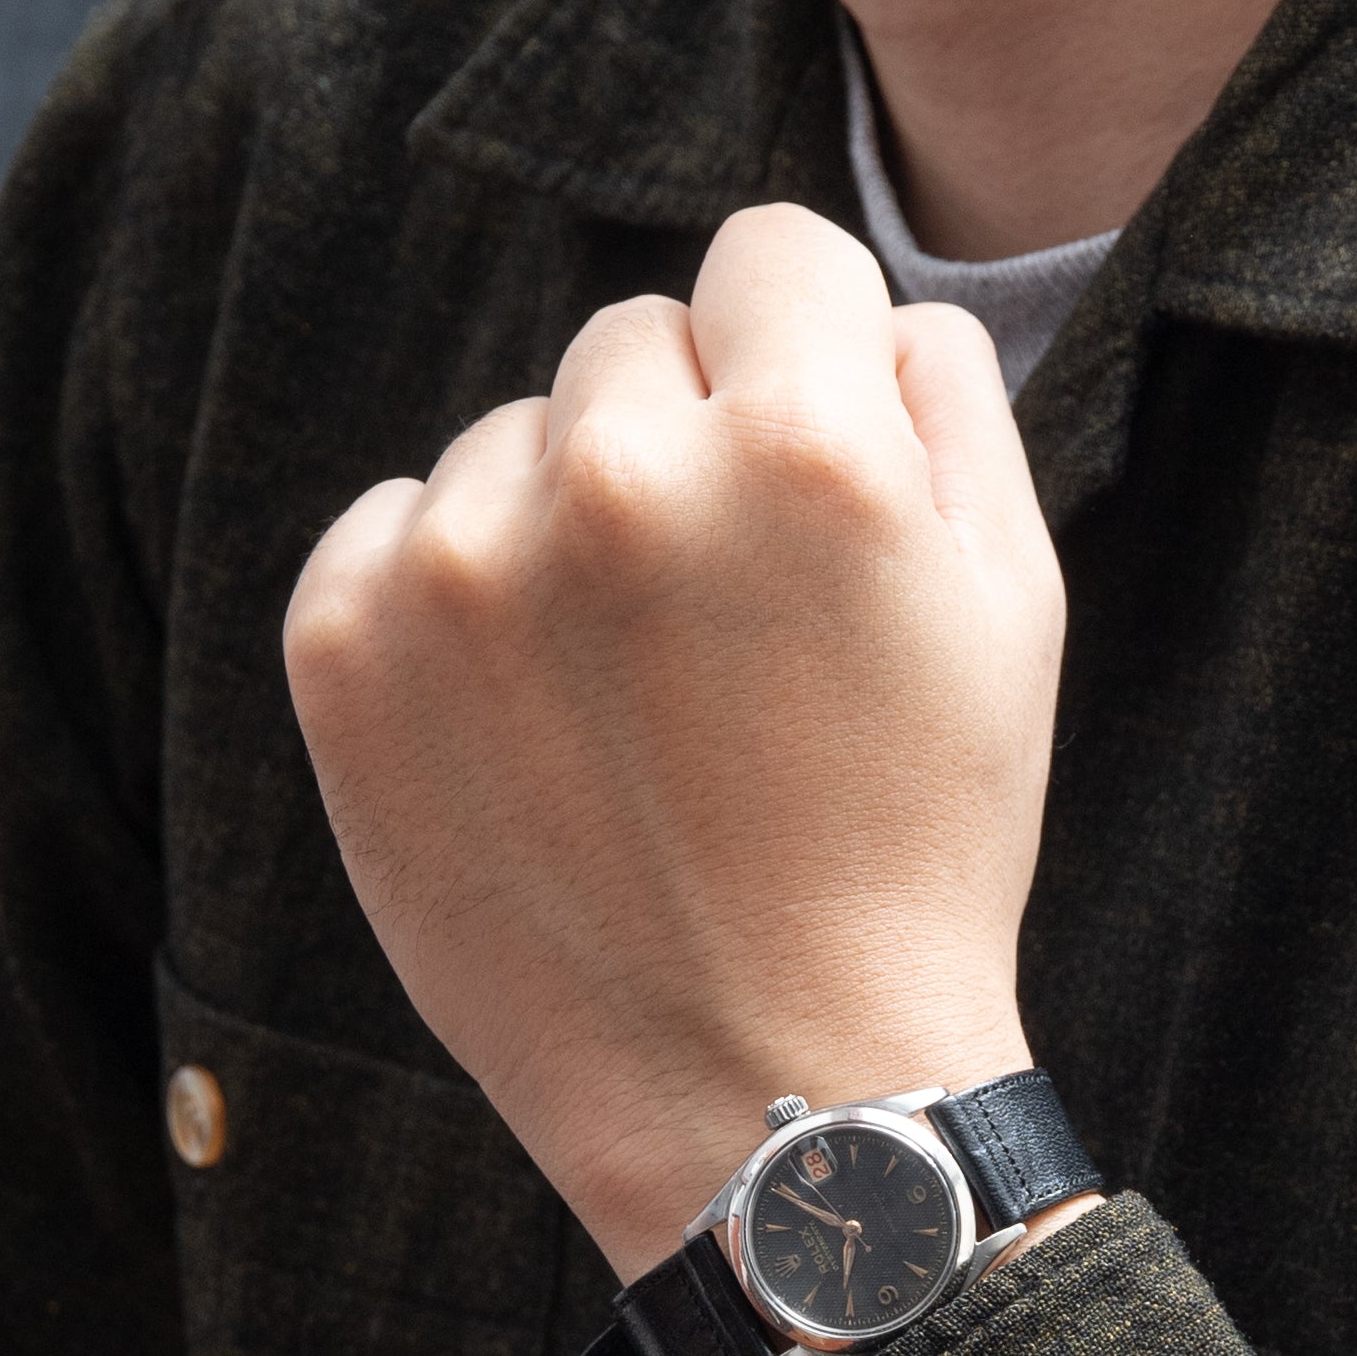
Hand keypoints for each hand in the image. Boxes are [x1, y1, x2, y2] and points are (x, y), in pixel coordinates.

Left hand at [283, 205, 1068, 1304]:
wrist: (768, 1100)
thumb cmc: (915, 857)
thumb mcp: (1013, 611)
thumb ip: (946, 403)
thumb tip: (863, 310)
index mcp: (802, 444)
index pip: (773, 255)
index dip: (806, 360)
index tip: (801, 479)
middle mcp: (618, 474)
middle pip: (631, 342)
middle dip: (684, 450)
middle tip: (724, 637)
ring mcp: (461, 565)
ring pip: (508, 441)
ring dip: (563, 532)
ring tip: (629, 711)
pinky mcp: (343, 652)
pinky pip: (385, 527)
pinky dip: (446, 602)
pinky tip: (529, 728)